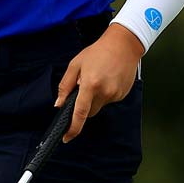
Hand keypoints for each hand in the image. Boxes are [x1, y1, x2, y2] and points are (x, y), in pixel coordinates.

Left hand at [54, 25, 144, 141]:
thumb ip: (65, 85)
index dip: (72, 128)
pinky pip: (109, 100)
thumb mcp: (75, 64)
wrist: (124, 45)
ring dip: (95, 98)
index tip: (66, 137)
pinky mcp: (122, 94)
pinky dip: (105, 94)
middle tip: (85, 87)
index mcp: (91, 85)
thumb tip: (59, 104)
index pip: (80, 113)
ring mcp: (116, 95)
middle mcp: (105, 92)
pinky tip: (107, 79)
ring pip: (100, 106)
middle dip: (84, 105)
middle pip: (90, 112)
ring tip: (98, 78)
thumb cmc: (98, 52)